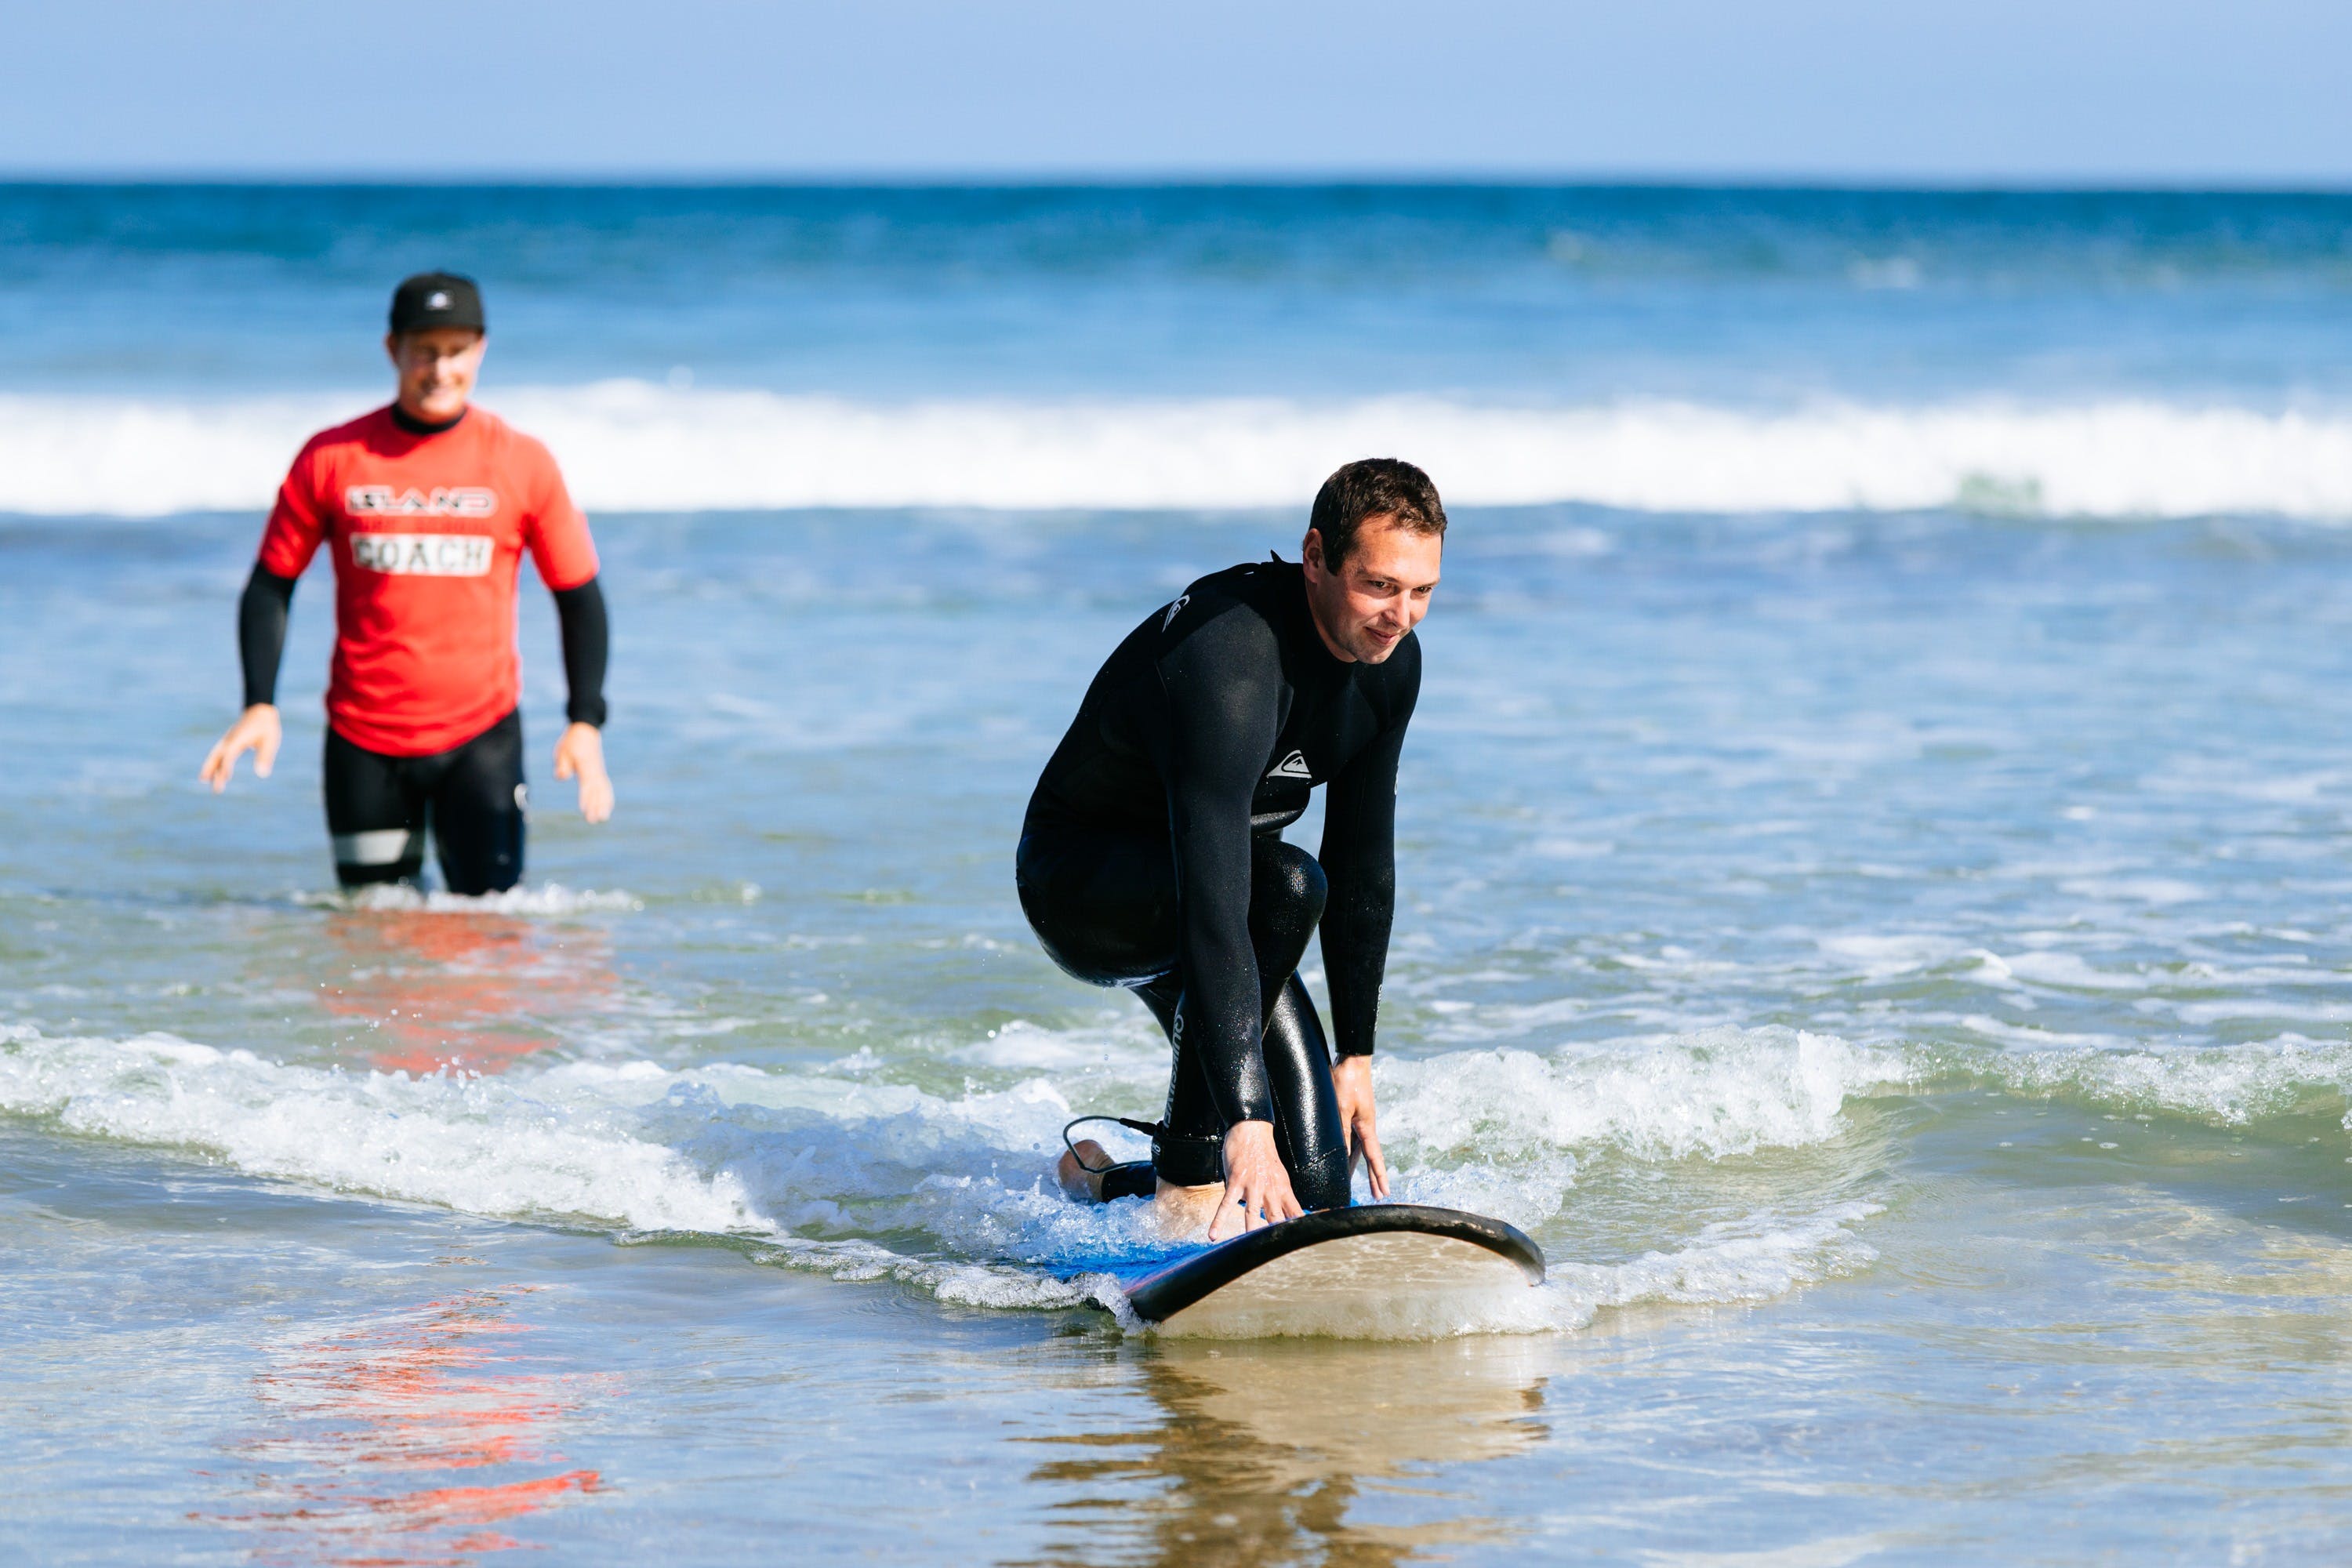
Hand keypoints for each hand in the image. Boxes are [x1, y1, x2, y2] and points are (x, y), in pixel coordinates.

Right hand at [200, 704, 281, 791]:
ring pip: (215, 754)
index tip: (224, 779)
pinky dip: (215, 761)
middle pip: (217, 756)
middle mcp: (230, 740)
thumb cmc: (267, 726)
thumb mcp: (270, 741)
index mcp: (238, 739)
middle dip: (212, 769)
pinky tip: (214, 770)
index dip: (226, 767)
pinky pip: (219, 752)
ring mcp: (228, 739)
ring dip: (209, 766)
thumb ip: (265, 757)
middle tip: (206, 783)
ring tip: (203, 780)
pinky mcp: (230, 740)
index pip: (229, 755)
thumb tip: (262, 774)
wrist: (260, 710)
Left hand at [553, 722, 613, 822]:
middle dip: (596, 806)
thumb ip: (562, 765)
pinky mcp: (599, 772)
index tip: (584, 809)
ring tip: (603, 818)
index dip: (585, 797)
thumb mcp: (562, 751)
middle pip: (597, 791)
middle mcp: (595, 770)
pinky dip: (607, 797)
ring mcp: (599, 771)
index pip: (586, 785)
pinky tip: (608, 806)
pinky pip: (606, 787)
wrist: (585, 730)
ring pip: (604, 790)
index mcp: (585, 766)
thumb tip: (561, 776)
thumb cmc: (571, 741)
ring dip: (604, 805)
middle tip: (595, 820)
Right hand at [1209, 1120, 1303, 1241]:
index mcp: (1283, 1189)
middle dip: (1277, 1236)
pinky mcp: (1236, 1181)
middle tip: (1277, 1257)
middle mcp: (1270, 1189)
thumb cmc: (1264, 1154)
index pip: (1295, 1213)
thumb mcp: (1279, 1175)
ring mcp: (1253, 1185)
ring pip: (1253, 1214)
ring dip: (1251, 1232)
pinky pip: (1227, 1204)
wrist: (1251, 1129)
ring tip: (1249, 1250)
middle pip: (1276, 1218)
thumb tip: (1288, 1215)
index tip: (1303, 1245)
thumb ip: (1281, 1196)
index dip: (1300, 1229)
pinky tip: (1213, 1234)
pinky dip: (1219, 1220)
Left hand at [1332, 1054, 1389, 1199]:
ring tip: (1362, 1183)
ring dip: (1360, 1165)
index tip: (1385, 1193)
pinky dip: (1350, 1150)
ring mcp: (1360, 1119)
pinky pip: (1352, 1137)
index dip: (1378, 1176)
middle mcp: (1366, 1126)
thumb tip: (1339, 1155)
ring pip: (1360, 1148)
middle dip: (1373, 1176)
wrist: (1352, 1059)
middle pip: (1370, 1156)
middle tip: (1379, 1195)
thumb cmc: (1346, 1082)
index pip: (1374, 1157)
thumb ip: (1340, 1133)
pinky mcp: (1353, 1112)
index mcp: (1367, 1127)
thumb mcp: (1340, 1109)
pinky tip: (1345, 1155)